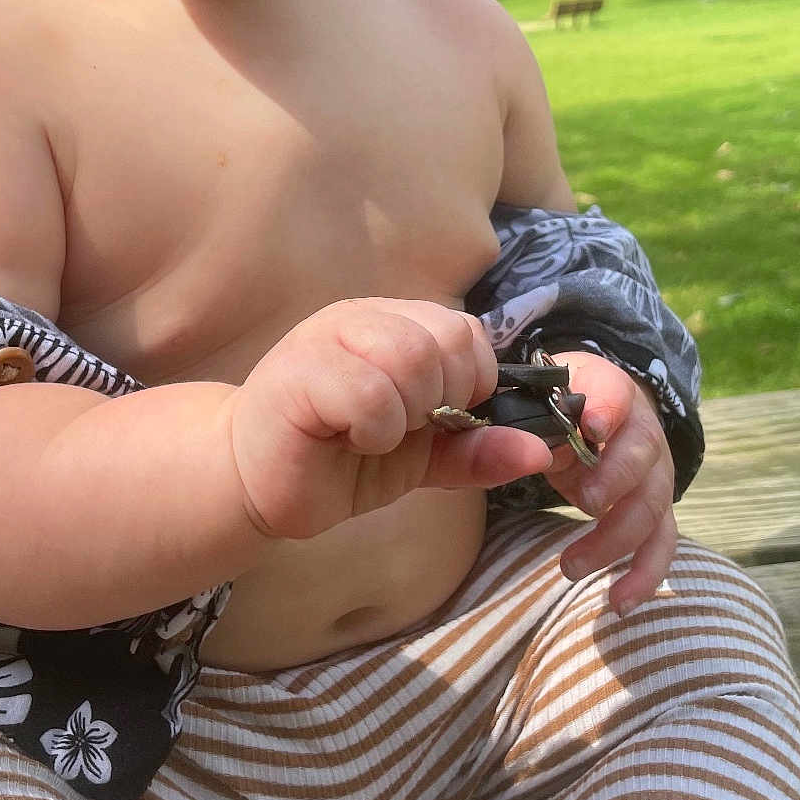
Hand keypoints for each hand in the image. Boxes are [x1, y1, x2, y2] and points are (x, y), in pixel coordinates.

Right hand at [224, 299, 553, 540]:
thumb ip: (477, 448)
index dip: (471, 383)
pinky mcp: (299, 372)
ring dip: (406, 416)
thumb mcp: (424, 457)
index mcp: (394, 322)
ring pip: (411, 359)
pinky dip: (375, 431)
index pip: (468, 331)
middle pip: (448, 340)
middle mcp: (362, 317)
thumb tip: (543, 452)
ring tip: (373, 434)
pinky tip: (349, 439)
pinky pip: (370, 394)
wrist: (256, 482)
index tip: (439, 418)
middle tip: (405, 428)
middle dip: (442, 400)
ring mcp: (326, 336)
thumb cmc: (339, 458)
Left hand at [541, 352, 678, 614]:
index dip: (606, 408)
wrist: (601, 411)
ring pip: (650, 506)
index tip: (592, 426)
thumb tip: (521, 451)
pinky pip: (661, 543)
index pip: (613, 392)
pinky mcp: (658, 510)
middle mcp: (643, 431)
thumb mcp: (540, 399)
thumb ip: (527, 420)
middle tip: (585, 503)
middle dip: (614, 480)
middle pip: (640, 455)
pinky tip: (619, 603)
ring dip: (616, 539)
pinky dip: (645, 575)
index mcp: (609, 390)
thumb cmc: (562, 405)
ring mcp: (656, 473)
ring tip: (571, 566)